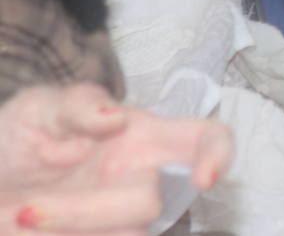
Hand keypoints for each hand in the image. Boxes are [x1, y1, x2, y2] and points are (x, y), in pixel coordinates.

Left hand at [0, 84, 231, 234]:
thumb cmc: (22, 136)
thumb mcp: (39, 107)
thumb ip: (78, 105)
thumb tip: (116, 118)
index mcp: (141, 137)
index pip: (205, 138)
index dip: (219, 154)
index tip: (204, 180)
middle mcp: (138, 181)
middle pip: (147, 204)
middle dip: (81, 211)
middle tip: (23, 210)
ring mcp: (120, 222)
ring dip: (64, 230)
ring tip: (19, 219)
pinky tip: (25, 232)